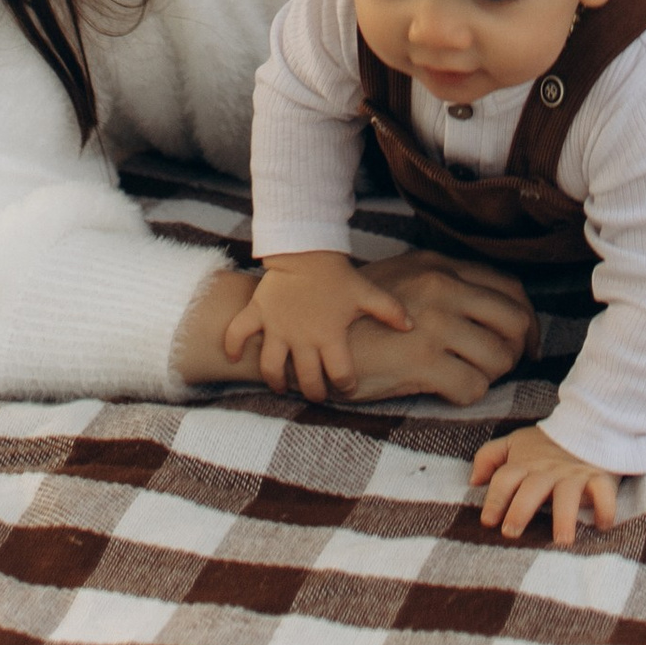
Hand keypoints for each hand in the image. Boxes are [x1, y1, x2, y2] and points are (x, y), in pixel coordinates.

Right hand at [177, 247, 534, 401]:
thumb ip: (444, 286)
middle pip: (515, 320)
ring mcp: (433, 323)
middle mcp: (442, 288)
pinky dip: (469, 394)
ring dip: (493, 375)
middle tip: (507, 366)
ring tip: (471, 377)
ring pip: (499, 357)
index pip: (510, 288)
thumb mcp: (402, 281)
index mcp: (440, 266)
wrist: (308, 330)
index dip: (526, 319)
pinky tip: (448, 390)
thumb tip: (493, 310)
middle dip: (520, 349)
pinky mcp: (421, 361)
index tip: (525, 341)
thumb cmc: (357, 314)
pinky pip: (473, 386)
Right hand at [223, 249, 413, 400]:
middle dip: (313, 393)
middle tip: (316, 395)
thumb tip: (412, 326)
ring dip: (276, 382)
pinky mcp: (259, 314)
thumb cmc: (337, 274)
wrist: (306, 248)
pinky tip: (233, 357)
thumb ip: (390, 310)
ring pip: (272, 368)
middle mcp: (303, 339)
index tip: (348, 387)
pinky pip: (239, 334)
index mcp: (330, 337)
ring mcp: (278, 328)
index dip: (347, 386)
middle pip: (306, 380)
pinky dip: (233, 346)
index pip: (341, 374)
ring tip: (280, 387)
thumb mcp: (366, 293)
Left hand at [471, 421, 620, 545]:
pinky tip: (601, 526)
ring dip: (564, 517)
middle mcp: (548, 470)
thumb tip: (473, 480)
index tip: (488, 521)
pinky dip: (605, 508)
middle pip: (531, 489)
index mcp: (526, 463)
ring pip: (567, 495)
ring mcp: (574, 474)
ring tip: (561, 541)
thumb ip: (490, 457)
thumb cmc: (546, 444)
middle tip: (511, 533)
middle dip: (520, 510)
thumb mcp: (515, 443)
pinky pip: (603, 492)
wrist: (588, 424)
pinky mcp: (600, 477)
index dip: (495, 498)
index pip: (505, 478)